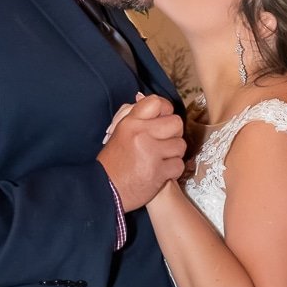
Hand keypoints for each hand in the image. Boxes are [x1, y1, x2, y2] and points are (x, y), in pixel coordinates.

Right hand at [97, 94, 185, 210]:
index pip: (156, 102)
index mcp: (130, 123)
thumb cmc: (113, 162)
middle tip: (165, 143)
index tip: (164, 119)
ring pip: (180, 145)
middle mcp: (141, 134)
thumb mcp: (118, 133)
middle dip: (174, 134)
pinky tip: (161, 172)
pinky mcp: (158, 172)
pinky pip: (179, 165)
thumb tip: (141, 95)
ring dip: (174, 154)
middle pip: (176, 123)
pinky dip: (173, 171)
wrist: (105, 191)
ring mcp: (151, 153)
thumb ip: (133, 115)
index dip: (165, 110)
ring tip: (161, 159)